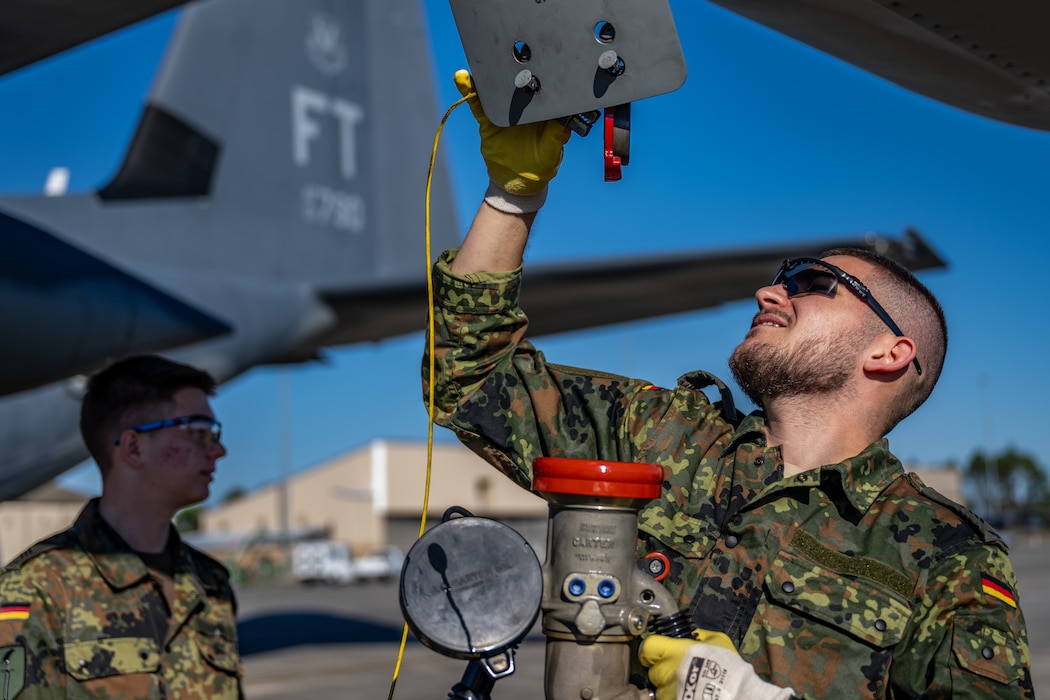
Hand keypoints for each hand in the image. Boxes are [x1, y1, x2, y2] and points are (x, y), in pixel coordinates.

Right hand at [454, 70, 570, 211]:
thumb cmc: (540, 168)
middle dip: (513, 67)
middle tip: (509, 50)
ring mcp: (505, 113)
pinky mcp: (489, 122)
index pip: (544, 88)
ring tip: (480, 60)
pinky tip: (462, 79)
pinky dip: (470, 92)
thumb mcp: (551, 155)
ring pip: (497, 91)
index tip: (539, 59)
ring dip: (488, 76)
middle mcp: (525, 108)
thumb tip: (564, 123)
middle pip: (518, 83)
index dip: (542, 73)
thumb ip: (556, 139)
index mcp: (543, 112)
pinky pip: (479, 105)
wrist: (517, 183)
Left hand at [639, 632, 795, 699]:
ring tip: (687, 686)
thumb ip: (699, 635)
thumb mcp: (717, 640)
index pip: (648, 647)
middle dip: (663, 670)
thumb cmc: (727, 666)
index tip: (657, 653)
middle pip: (654, 670)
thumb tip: (692, 633)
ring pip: (660, 688)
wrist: (734, 694)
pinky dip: (675, 696)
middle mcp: (666, 671)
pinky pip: (667, 699)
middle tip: (679, 671)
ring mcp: (667, 691)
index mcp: (673, 651)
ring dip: (669, 686)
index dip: (652, 650)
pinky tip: (689, 694)